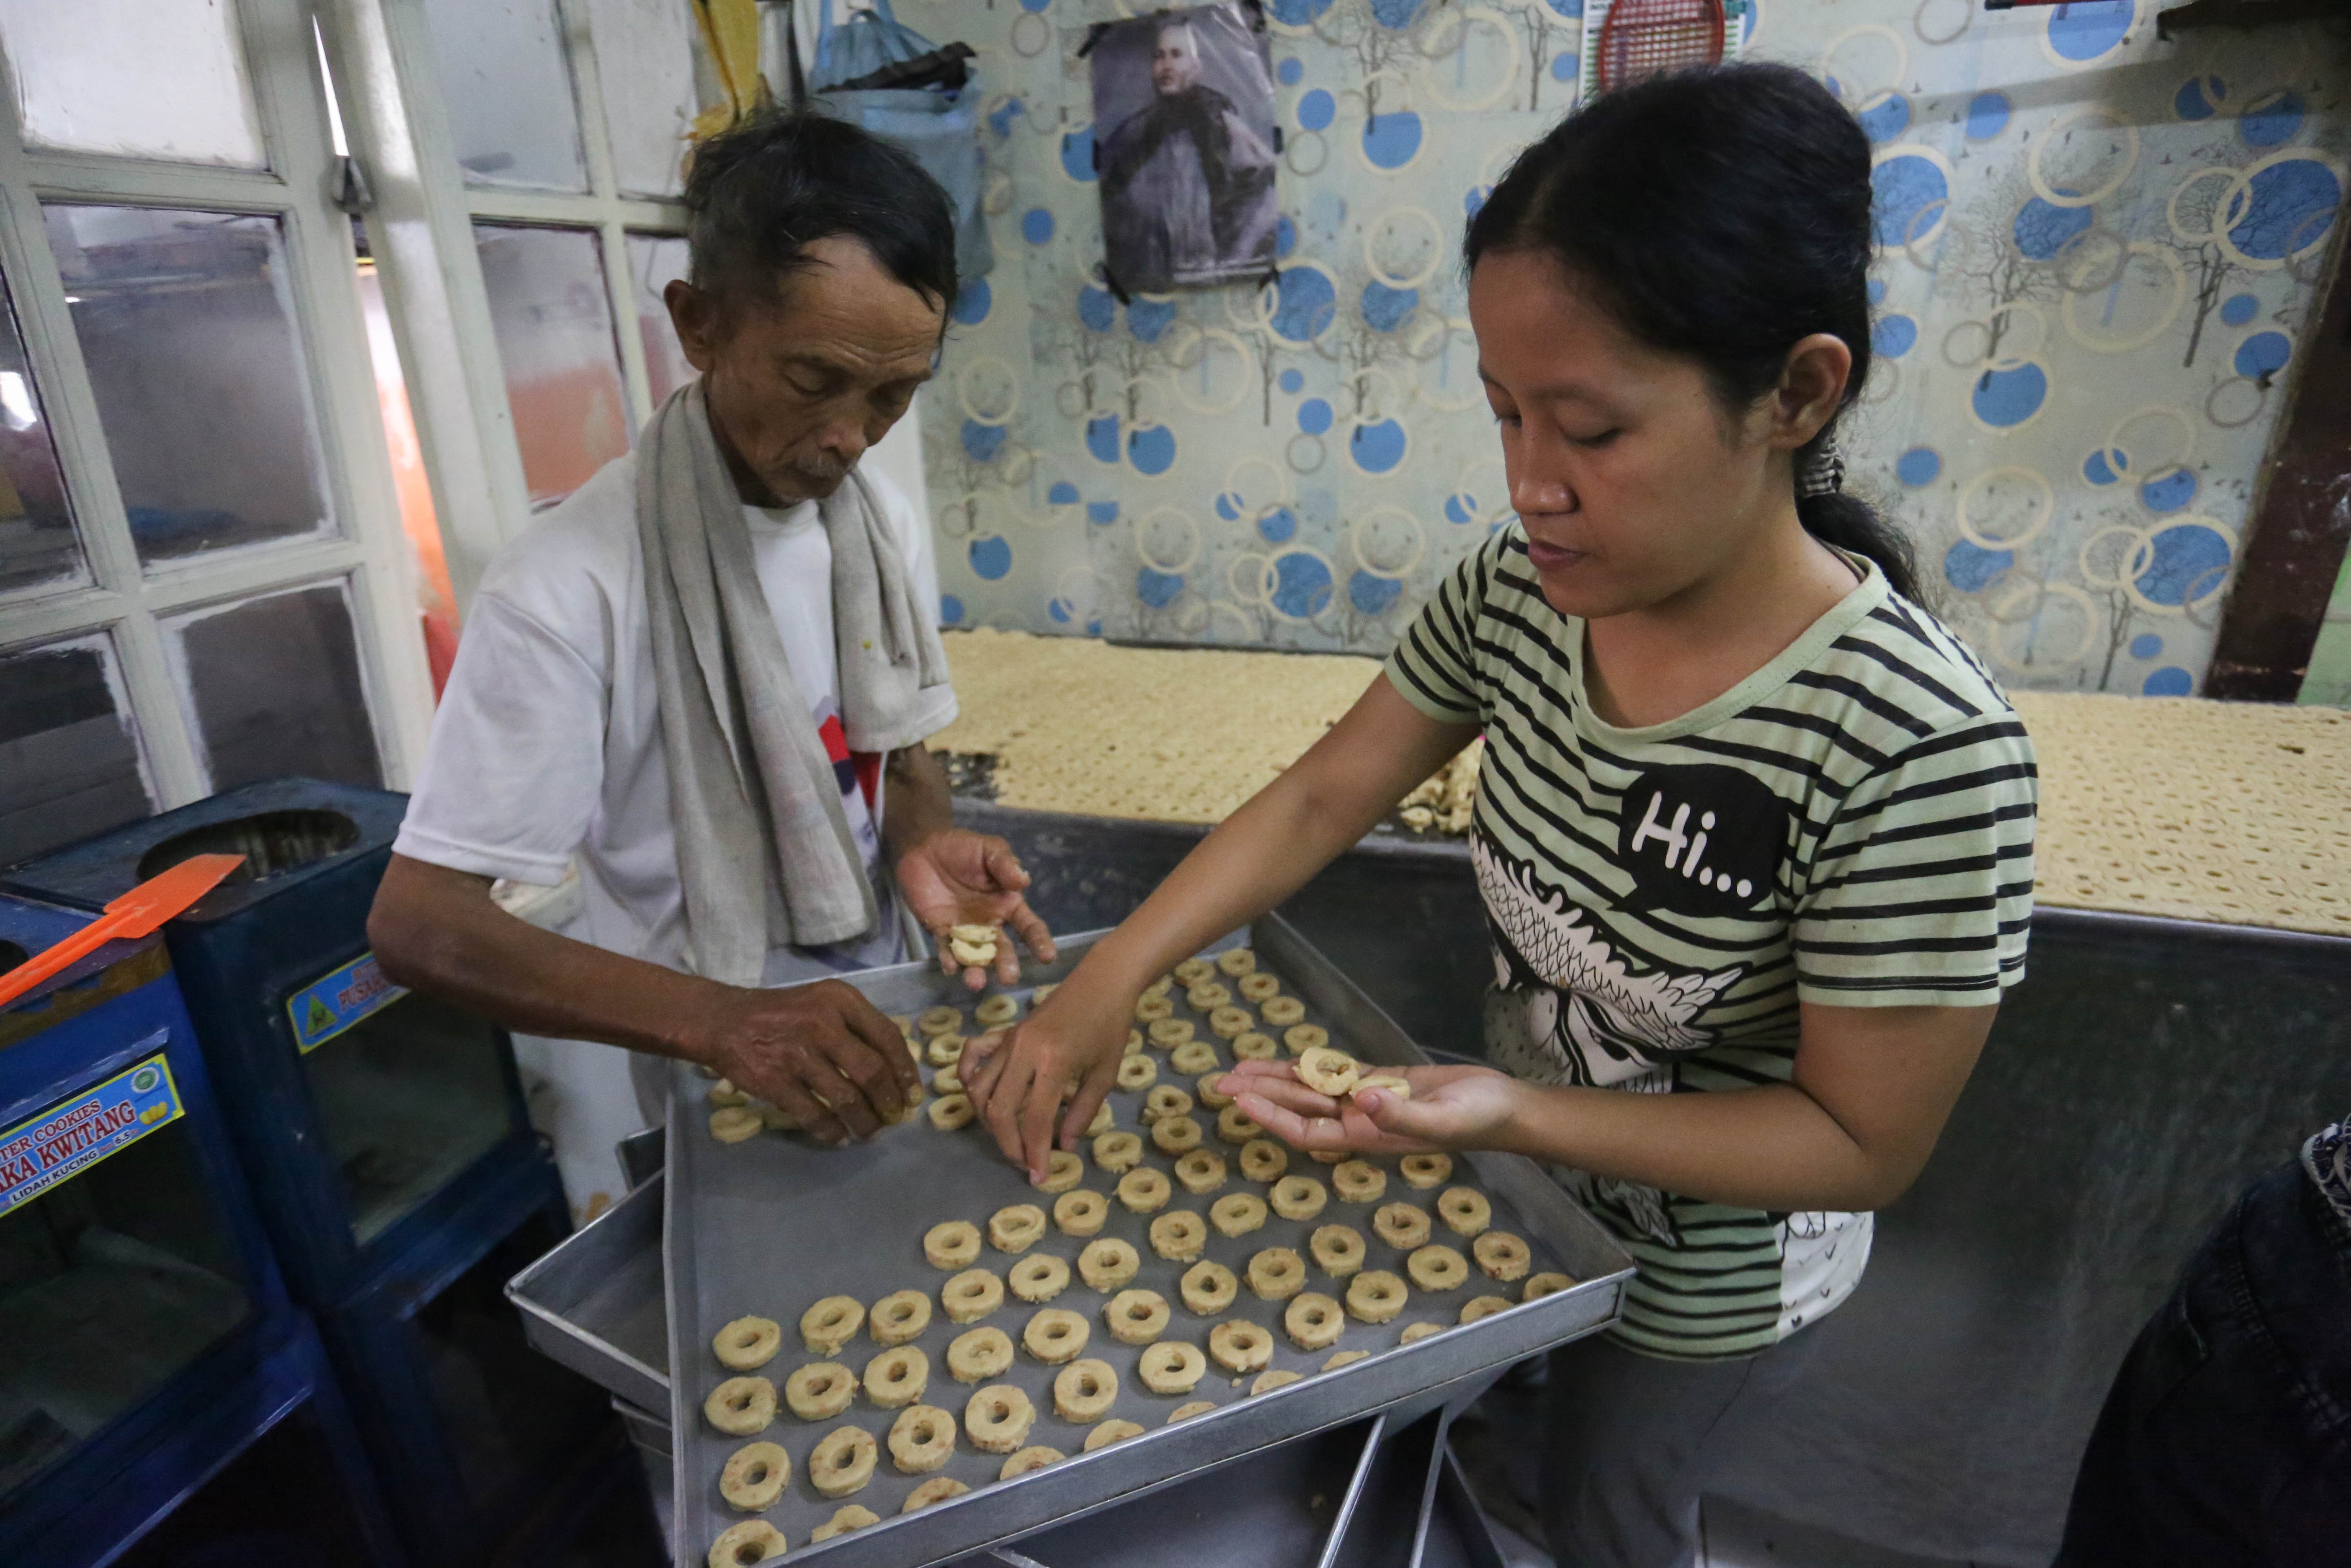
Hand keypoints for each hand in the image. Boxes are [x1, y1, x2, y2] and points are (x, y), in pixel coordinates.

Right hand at [685, 978, 921, 1144]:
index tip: (913, 1093)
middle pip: (872, 1072)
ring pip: (847, 1099)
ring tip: (869, 1131)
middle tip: (894, 1117)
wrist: (723, 1021)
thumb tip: (895, 1072)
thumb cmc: (783, 1014)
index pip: (888, 1037)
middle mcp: (822, 1023)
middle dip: (889, 1101)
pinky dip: (832, 1132)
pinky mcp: (775, 1080)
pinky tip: (838, 1137)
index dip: (905, 1070)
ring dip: (865, 1122)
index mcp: (840, 1000)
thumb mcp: (823, 1003)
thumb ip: (857, 1028)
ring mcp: (797, 1053)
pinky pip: (815, 1115)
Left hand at [896, 829, 1057, 990]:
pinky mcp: (940, 931)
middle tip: (1009, 978)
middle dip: (1007, 964)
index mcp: (1008, 904)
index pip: (1029, 927)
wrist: (924, 847)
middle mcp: (990, 923)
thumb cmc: (963, 848)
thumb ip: (1005, 864)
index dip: (1040, 942)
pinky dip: (949, 960)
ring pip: (974, 956)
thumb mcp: (989, 849)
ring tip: (976, 982)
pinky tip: (951, 967)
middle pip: (1003, 949)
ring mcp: (964, 930)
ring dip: (976, 971)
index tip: (1047, 957)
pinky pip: (946, 949)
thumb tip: (1024, 881)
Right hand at [961, 972, 1132, 1182]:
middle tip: (1024, 1162)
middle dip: (1009, 1145)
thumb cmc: (1110, 1027)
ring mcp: (1009, 1040)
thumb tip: (1062, 1147)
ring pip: (980, 1090)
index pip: (1034, 1120)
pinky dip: (969, 1079)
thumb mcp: (1105, 1074)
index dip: (1034, 1153)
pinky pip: (972, 1058)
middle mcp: (1023, 1052)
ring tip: (1008, 1138)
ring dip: (989, 1121)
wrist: (1102, 982)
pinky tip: (980, 1100)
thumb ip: (1082, 1113)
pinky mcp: (1003, 1033)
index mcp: (1054, 1063)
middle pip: (1000, 1110)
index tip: (1038, 1177)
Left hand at [1220, 1059, 1526, 1156]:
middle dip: (1260, 1094)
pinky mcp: (1385, 1081)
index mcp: (1367, 1136)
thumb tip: (1360, 1100)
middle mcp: (1361, 1121)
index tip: (1239, 1101)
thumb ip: (1400, 1113)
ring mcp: (1370, 1101)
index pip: (1305, 1131)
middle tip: (1220, 1079)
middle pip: (1299, 1108)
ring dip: (1278, 1078)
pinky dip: (1313, 1065)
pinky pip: (1339, 1073)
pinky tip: (1290, 1059)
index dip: (1271, 1117)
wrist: (1505, 1108)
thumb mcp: (1442, 1118)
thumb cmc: (1478, 1119)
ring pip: (1313, 1089)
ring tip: (1241, 1066)